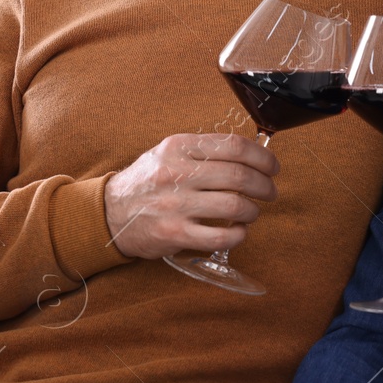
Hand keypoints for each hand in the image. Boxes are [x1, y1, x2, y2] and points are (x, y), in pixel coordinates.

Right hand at [103, 134, 278, 259]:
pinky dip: (239, 234)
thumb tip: (250, 153)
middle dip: (265, 185)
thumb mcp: (168, 153)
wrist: (110, 213)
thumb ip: (203, 150)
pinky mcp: (174, 233)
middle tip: (270, 191)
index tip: (272, 166)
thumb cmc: (147, 182)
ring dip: (253, 210)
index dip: (262, 157)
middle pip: (239, 175)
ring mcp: (175, 205)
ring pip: (234, 206)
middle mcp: (176, 173)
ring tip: (253, 211)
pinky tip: (239, 230)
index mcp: (178, 147)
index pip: (234, 146)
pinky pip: (220, 236)